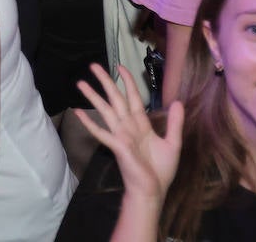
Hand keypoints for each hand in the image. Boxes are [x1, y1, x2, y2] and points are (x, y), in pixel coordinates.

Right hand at [74, 64, 184, 203]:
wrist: (153, 191)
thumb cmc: (160, 171)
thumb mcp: (173, 144)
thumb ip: (174, 123)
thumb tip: (178, 101)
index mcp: (141, 124)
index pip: (133, 97)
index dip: (127, 82)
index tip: (120, 67)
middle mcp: (128, 126)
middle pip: (115, 98)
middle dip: (105, 81)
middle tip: (94, 65)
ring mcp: (120, 135)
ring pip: (105, 110)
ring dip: (93, 96)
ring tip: (81, 83)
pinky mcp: (117, 146)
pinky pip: (100, 132)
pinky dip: (89, 122)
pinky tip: (77, 112)